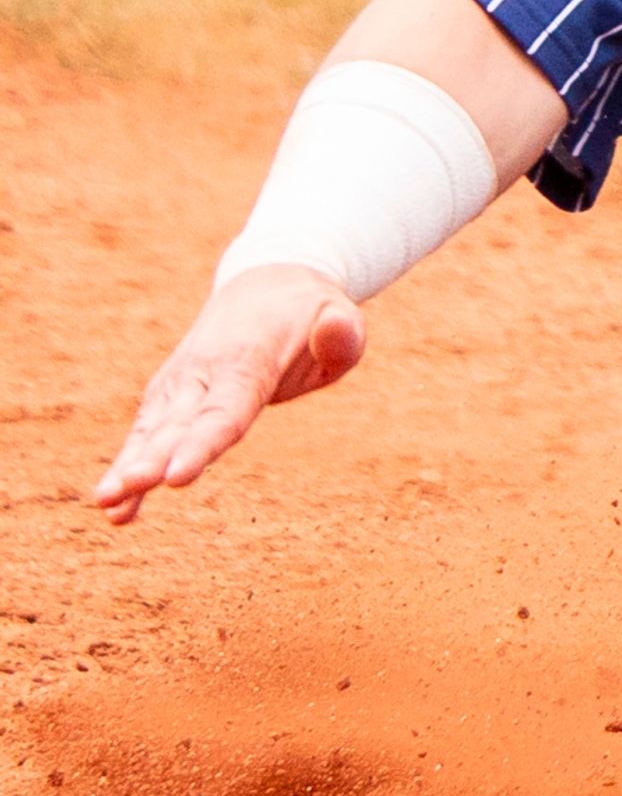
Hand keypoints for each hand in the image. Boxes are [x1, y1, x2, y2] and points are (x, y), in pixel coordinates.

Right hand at [91, 265, 364, 524]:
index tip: (176, 477)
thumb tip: (335, 330)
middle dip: (149, 461)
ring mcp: (180, 384)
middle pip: (176, 425)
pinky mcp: (168, 396)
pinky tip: (115, 509)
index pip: (224, 410)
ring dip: (128, 467)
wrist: (266, 286)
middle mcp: (203, 371)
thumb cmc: (311, 314)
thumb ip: (341, 333)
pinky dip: (129, 465)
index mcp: (247, 358)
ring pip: (152, 431)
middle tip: (119, 493)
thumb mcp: (340, 315)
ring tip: (105, 504)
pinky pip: (146, 435)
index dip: (199, 445)